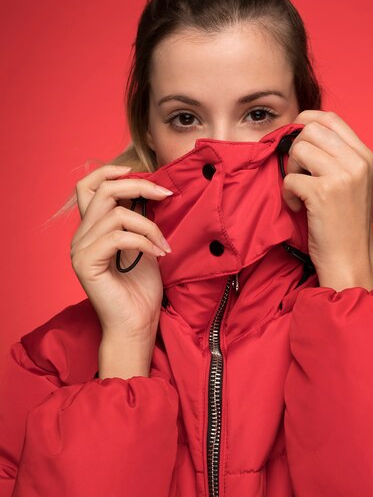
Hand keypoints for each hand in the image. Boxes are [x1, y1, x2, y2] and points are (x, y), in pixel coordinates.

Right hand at [70, 165, 173, 340]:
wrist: (137, 325)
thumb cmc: (141, 288)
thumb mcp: (143, 242)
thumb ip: (137, 217)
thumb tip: (149, 188)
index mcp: (91, 228)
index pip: (88, 186)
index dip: (110, 172)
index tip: (140, 173)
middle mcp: (80, 236)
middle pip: (103, 190)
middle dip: (139, 186)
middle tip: (167, 195)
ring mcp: (80, 249)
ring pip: (117, 213)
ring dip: (149, 225)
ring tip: (164, 244)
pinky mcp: (86, 263)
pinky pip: (118, 236)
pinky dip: (144, 240)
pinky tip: (158, 253)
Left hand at [282, 110, 372, 290]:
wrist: (350, 261)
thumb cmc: (344, 224)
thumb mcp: (351, 183)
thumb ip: (335, 157)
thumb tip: (302, 132)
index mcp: (365, 156)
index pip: (331, 119)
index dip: (306, 120)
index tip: (295, 135)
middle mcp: (357, 162)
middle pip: (311, 130)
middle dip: (296, 149)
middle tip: (299, 173)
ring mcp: (342, 176)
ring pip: (299, 149)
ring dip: (291, 170)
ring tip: (299, 191)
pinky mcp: (323, 193)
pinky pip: (290, 178)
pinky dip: (288, 194)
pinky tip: (299, 208)